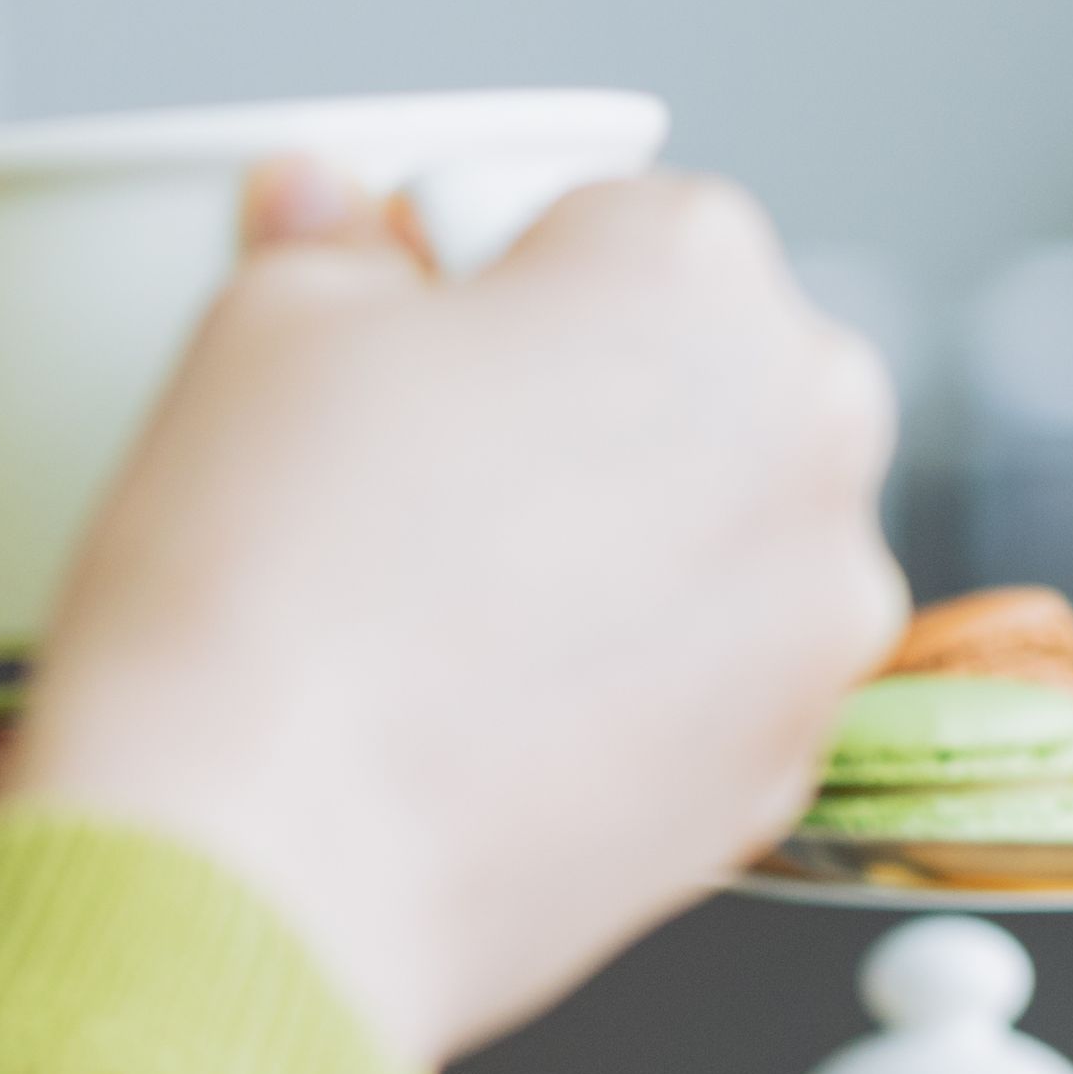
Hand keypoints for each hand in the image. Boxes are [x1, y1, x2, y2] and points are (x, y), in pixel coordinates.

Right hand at [0, 162, 903, 1072]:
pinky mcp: (789, 766)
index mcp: (698, 275)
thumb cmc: (260, 582)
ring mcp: (818, 616)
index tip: (425, 343)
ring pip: (730, 534)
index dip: (500, 279)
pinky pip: (721, 680)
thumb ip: (331, 245)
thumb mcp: (263, 328)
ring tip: (457, 612)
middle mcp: (807, 432)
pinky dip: (638, 683)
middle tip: (435, 479)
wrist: (255, 864)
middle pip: (709, 374)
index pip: (617, 223)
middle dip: (597, 404)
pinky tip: (501, 710)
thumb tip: (325, 209)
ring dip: (631, 548)